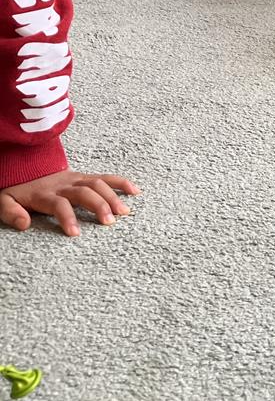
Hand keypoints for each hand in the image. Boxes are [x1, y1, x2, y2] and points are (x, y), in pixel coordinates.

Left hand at [0, 169, 140, 236]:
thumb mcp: (4, 202)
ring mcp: (77, 179)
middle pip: (84, 192)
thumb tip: (24, 225)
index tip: (75, 233)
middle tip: (109, 222)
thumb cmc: (18, 190)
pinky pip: (106, 177)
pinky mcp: (85, 177)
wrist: (25, 167)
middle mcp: (64, 185)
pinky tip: (135, 192)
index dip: (67, 217)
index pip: (59, 204)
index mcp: (45, 194)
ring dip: (112, 197)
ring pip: (98, 184)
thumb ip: (11, 213)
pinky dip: (121, 183)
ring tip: (124, 212)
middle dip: (98, 206)